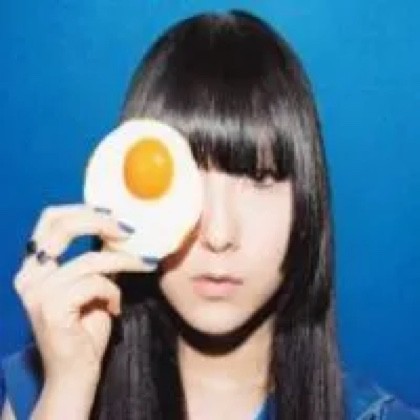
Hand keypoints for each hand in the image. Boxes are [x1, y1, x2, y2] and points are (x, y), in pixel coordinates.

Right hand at [14, 204, 152, 384]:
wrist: (75, 372)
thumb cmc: (85, 327)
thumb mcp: (92, 284)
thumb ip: (99, 257)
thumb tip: (122, 230)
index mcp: (35, 265)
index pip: (50, 218)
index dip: (83, 210)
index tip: (114, 215)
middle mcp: (29, 275)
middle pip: (64, 227)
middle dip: (102, 223)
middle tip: (131, 231)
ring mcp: (36, 292)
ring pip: (90, 260)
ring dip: (124, 262)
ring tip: (143, 267)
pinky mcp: (51, 309)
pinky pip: (94, 284)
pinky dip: (113, 292)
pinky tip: (116, 307)